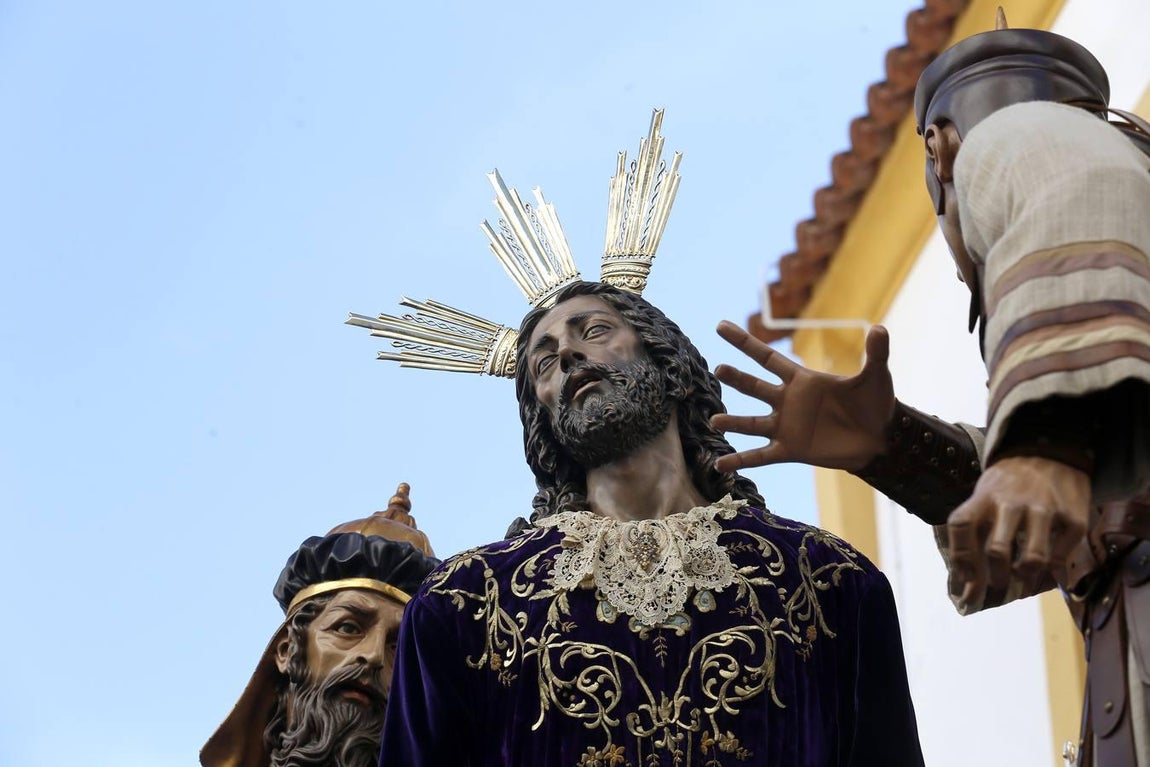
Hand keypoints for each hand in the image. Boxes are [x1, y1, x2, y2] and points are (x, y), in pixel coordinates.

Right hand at [710, 321, 894, 471]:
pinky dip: (740, 460)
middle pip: (754, 387)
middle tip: (719, 369)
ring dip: (733, 423)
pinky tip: (720, 465)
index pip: (767, 357)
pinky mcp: (789, 450)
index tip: (721, 326)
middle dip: (737, 378)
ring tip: (714, 420)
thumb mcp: (876, 376)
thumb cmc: (877, 405)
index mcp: (802, 380)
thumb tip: (881, 328)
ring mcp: (786, 427)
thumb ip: (876, 353)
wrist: (881, 440)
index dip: (744, 342)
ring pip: (752, 424)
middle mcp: (788, 401)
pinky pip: (760, 456)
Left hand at [947, 456, 1089, 610]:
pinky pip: (1061, 556)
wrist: (1051, 450)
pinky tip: (1047, 570)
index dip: (960, 559)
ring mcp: (1044, 509)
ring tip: (1023, 577)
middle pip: (997, 550)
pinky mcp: (1073, 517)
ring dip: (1026, 577)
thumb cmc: (1009, 484)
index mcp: (983, 497)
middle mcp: (1011, 502)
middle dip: (996, 578)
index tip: (965, 582)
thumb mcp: (984, 496)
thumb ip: (974, 533)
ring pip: (1033, 559)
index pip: (961, 526)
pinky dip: (1053, 571)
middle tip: (999, 584)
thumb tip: (964, 586)